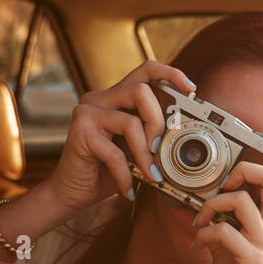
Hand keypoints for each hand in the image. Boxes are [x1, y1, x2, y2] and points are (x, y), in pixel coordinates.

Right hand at [44, 60, 194, 215]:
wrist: (72, 192)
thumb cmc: (106, 171)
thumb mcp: (135, 150)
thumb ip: (151, 137)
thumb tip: (182, 136)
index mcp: (115, 98)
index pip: (144, 71)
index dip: (169, 74)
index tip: (190, 88)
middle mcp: (100, 98)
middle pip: (141, 92)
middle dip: (158, 123)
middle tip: (160, 150)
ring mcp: (87, 112)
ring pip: (131, 122)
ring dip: (145, 155)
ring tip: (150, 176)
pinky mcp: (80, 132)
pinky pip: (115, 152)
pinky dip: (126, 175)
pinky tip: (128, 189)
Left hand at [192, 128, 262, 263]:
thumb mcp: (229, 239)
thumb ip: (228, 216)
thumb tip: (212, 195)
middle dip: (247, 169)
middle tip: (228, 182)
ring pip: (242, 202)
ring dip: (212, 205)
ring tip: (201, 220)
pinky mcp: (251, 261)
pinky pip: (224, 231)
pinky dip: (203, 233)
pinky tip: (198, 243)